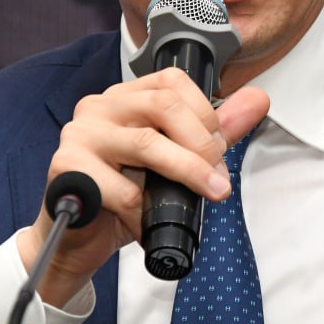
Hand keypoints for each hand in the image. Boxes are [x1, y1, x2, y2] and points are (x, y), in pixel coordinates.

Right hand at [16, 67, 269, 307]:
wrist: (76, 240)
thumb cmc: (122, 196)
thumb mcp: (175, 161)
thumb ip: (214, 131)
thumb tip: (258, 100)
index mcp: (126, 98)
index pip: (172, 82)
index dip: (205, 113)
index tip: (219, 148)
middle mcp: (99, 107)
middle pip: (163, 105)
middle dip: (202, 144)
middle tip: (218, 179)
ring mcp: (79, 134)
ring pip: (146, 143)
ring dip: (186, 173)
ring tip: (206, 194)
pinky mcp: (66, 167)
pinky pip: (119, 189)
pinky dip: (143, 211)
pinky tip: (147, 223)